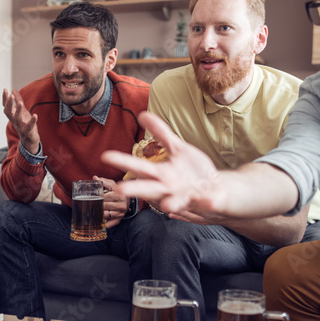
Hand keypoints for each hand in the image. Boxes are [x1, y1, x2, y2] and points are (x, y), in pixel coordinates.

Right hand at [2, 88, 39, 154]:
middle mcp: (14, 121)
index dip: (5, 99)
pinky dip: (32, 121)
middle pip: (8, 112)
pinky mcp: (28, 132)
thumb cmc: (25, 124)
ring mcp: (20, 127)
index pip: (6, 106)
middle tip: (11, 96)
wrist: (29, 140)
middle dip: (9, 104)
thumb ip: (18, 101)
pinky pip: (29, 127)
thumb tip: (13, 90)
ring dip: (18, 111)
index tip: (5, 89)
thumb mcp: (22, 111)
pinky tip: (35, 115)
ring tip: (20, 103)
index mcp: (12, 116)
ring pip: (17, 119)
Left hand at [94, 176, 126, 228]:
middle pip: (106, 206)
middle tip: (92, 204)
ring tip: (94, 211)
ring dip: (100, 214)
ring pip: (107, 214)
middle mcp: (122, 204)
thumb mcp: (112, 184)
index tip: (94, 197)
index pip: (107, 197)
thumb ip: (104, 181)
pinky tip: (101, 223)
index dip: (99, 197)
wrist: (127, 198)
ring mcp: (121, 213)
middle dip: (98, 205)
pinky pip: (112, 223)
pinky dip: (106, 224)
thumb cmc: (117, 191)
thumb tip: (95, 178)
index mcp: (120, 195)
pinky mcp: (119, 219)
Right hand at [103, 112, 225, 217]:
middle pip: (148, 187)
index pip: (138, 166)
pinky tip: (208, 201)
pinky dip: (206, 202)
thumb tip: (142, 115)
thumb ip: (160, 132)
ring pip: (173, 201)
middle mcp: (167, 186)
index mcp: (159, 173)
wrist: (213, 188)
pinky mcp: (202, 199)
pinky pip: (204, 201)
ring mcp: (184, 195)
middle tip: (120, 189)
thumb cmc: (190, 169)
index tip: (105, 156)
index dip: (122, 161)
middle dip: (134, 189)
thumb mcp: (176, 147)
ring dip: (171, 203)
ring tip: (168, 205)